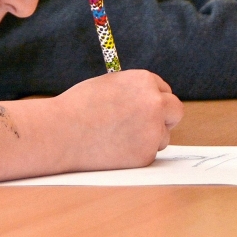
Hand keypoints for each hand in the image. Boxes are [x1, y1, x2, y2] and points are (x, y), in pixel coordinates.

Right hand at [55, 70, 183, 171]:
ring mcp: (153, 130)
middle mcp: (155, 104)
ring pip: (163, 136)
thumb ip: (133, 90)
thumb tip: (149, 98)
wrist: (61, 133)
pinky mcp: (146, 155)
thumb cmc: (78, 107)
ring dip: (149, 138)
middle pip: (175, 111)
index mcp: (144, 81)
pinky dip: (136, 153)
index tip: (145, 107)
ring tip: (117, 137)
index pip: (164, 90)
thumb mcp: (110, 85)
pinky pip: (149, 153)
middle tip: (147, 125)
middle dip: (164, 117)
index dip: (154, 99)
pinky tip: (114, 149)